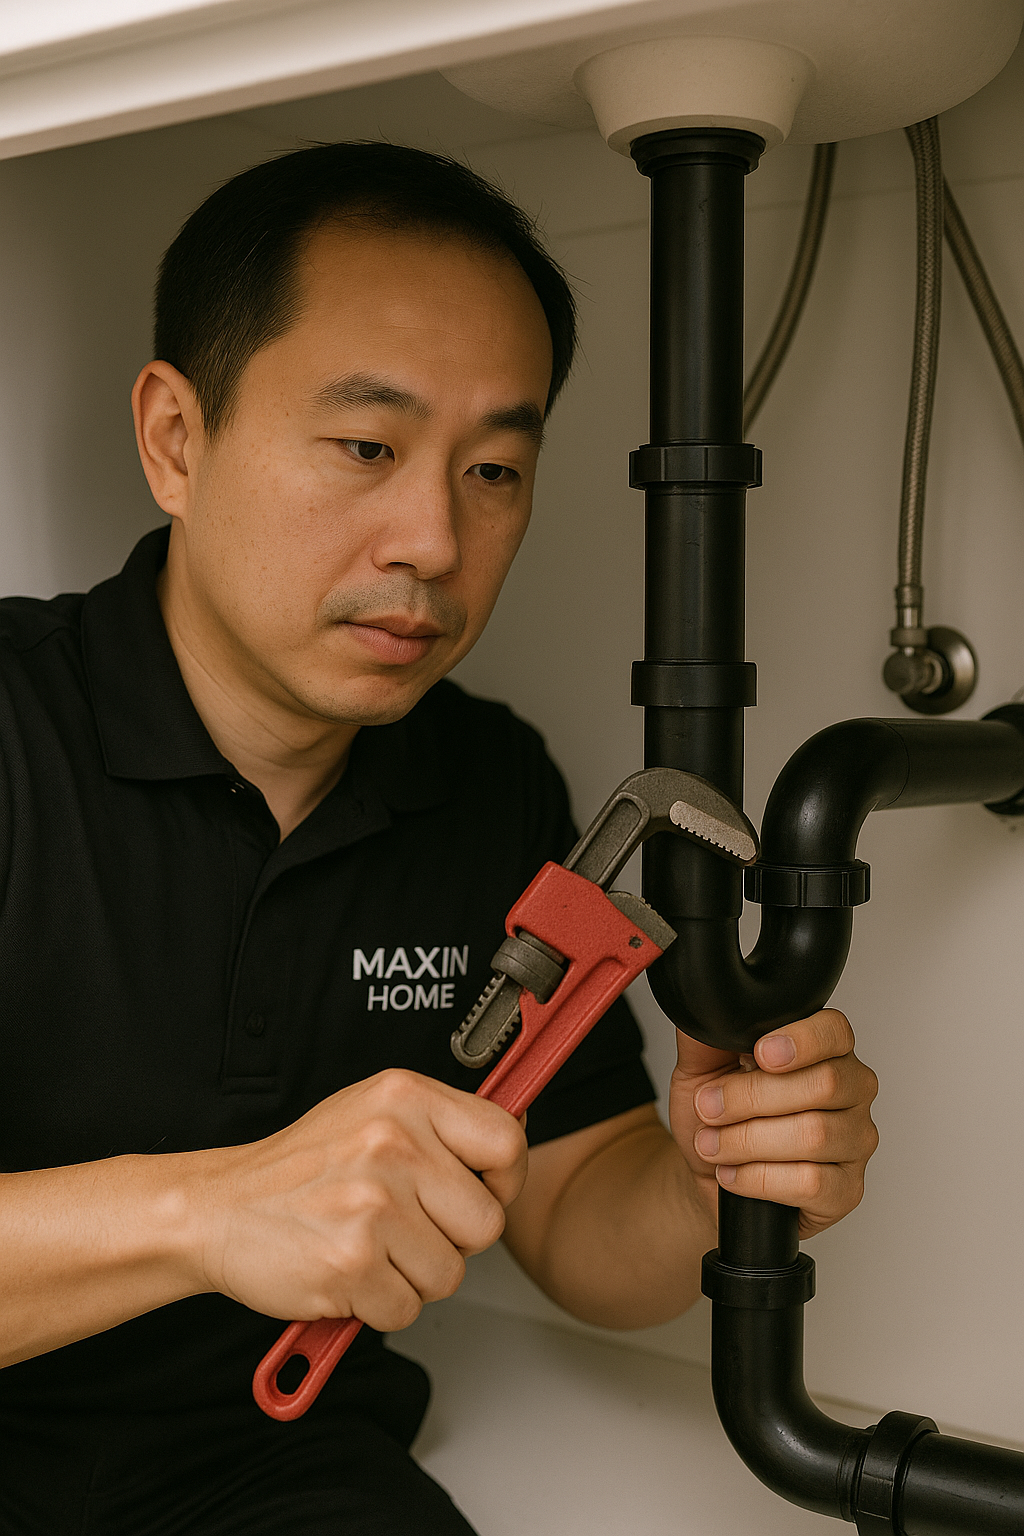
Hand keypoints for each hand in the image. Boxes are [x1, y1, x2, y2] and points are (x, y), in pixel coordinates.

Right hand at [191, 1068, 526, 1330]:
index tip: (484, 1190)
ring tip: (371, 1246)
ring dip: (413, 1275)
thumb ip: (441, 1126)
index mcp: (404, 1099)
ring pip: (450, 1272)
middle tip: (406, 1227)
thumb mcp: (373, 1114)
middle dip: (453, 1239)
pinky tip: (349, 1271)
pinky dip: (379, 1304)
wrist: (219, 1210)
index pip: (505, 1139)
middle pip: (486, 1221)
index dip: (505, 1178)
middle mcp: (392, 1144)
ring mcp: (373, 1205)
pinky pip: (407, 1308)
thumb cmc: (301, 1170)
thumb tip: (514, 1136)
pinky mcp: (352, 1264)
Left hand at [669, 1010, 878, 1238]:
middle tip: (710, 1108)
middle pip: (824, 1084)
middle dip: (752, 1098)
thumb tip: (703, 1008)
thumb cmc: (717, 1116)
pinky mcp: (847, 1190)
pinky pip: (812, 1182)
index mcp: (824, 1049)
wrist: (710, 1172)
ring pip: (815, 1135)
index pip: (835, 1031)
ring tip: (712, 1144)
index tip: (760, 1053)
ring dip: (748, 1141)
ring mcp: (855, 1141)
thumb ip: (705, 1035)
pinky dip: (760, 1178)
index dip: (802, 1040)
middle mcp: (851, 1091)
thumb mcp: (699, 1069)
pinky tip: (734, 1174)